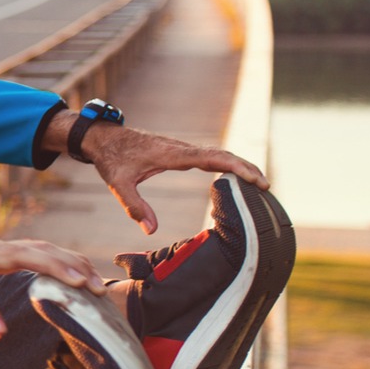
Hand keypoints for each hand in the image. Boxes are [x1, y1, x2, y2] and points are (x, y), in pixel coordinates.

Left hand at [76, 122, 267, 235]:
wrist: (103, 138)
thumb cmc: (111, 159)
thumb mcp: (118, 184)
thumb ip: (134, 206)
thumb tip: (151, 230)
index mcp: (171, 154)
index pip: (212, 157)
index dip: (236, 166)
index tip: (255, 178)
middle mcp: (181, 149)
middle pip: (222, 154)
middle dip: (245, 167)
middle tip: (266, 185)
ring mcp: (181, 149)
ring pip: (217, 153)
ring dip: (238, 165)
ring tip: (259, 183)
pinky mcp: (178, 152)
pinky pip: (208, 156)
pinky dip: (226, 164)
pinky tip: (235, 176)